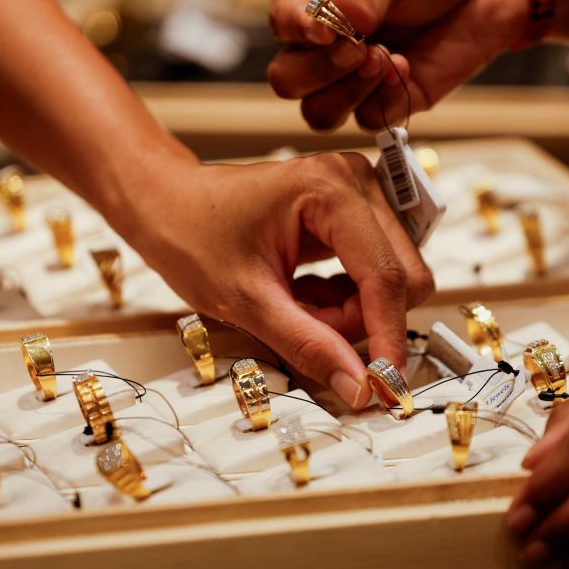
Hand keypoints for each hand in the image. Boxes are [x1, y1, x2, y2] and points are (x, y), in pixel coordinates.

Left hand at [114, 152, 434, 406]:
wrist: (167, 203)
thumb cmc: (192, 233)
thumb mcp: (246, 301)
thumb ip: (307, 344)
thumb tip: (359, 386)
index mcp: (330, 190)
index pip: (386, 277)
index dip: (388, 338)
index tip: (384, 386)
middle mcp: (355, 182)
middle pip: (402, 277)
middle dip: (361, 321)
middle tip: (308, 328)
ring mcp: (359, 194)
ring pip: (393, 280)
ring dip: (351, 312)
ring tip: (296, 307)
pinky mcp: (355, 212)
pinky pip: (375, 273)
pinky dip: (345, 299)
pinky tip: (303, 293)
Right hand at [267, 0, 527, 130]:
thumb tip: (340, 18)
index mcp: (313, 0)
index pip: (281, 24)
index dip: (296, 31)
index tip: (324, 28)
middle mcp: (325, 44)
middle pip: (289, 81)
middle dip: (320, 71)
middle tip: (359, 47)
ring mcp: (353, 77)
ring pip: (320, 113)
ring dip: (348, 92)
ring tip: (384, 59)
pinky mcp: (387, 100)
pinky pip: (368, 120)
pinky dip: (386, 100)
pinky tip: (407, 67)